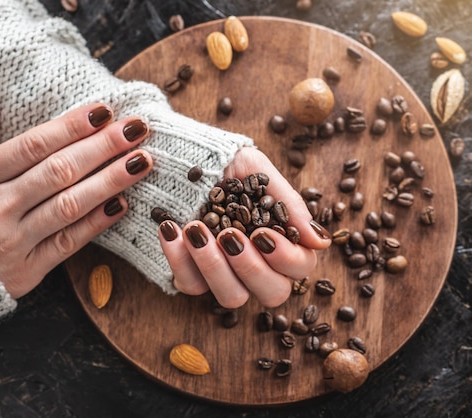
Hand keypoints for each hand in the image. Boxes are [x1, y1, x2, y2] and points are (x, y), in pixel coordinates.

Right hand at [0, 94, 151, 297]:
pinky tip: (121, 205)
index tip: (103, 111)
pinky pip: (67, 245)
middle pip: (58, 171)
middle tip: (136, 128)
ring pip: (69, 205)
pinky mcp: (25, 272)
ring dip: (110, 181)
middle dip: (102, 147)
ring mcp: (12, 243)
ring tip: (141, 162)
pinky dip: (95, 224)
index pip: (32, 145)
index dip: (71, 126)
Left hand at [159, 147, 330, 307]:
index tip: (262, 233)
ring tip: (196, 230)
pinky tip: (171, 229)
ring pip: (232, 297)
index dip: (286, 258)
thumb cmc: (227, 164)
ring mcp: (224, 274)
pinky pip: (190, 284)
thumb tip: (321, 242)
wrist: (183, 156)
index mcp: (280, 241)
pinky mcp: (192, 274)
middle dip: (252, 267)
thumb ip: (289, 206)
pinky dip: (179, 259)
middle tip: (230, 236)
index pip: (299, 267)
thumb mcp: (257, 172)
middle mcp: (257, 264)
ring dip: (215, 267)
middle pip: (272, 293)